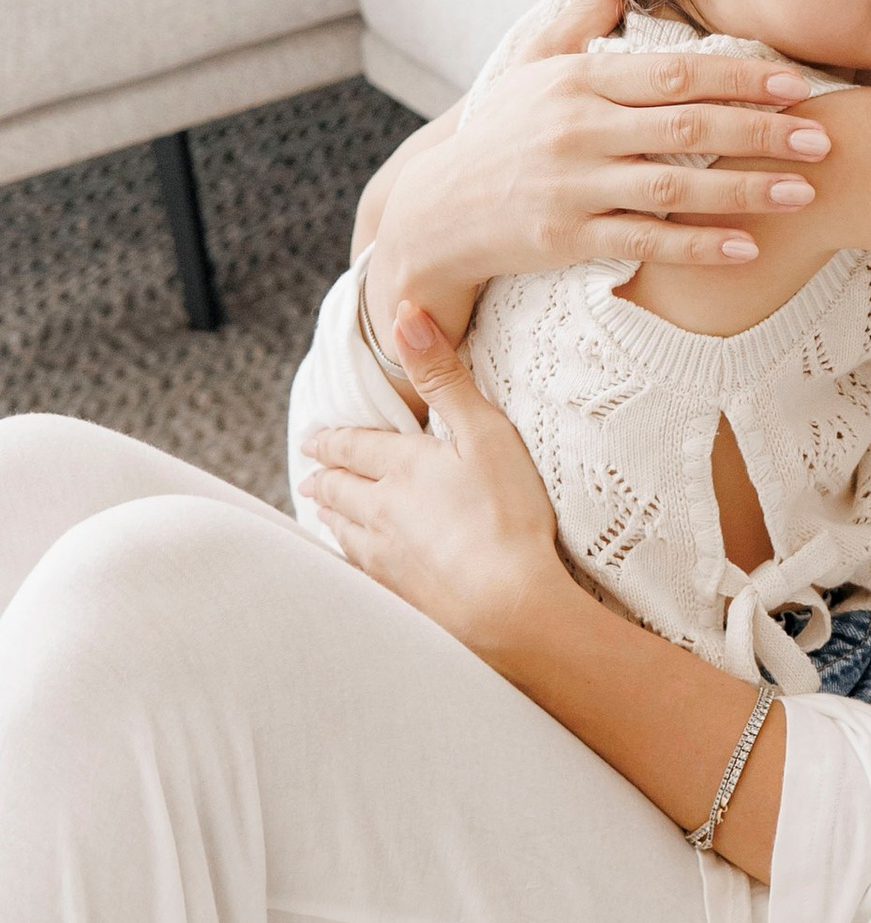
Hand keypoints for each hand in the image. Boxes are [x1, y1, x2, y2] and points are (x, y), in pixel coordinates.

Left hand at [301, 304, 568, 663]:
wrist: (507, 605)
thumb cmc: (506, 513)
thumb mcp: (485, 432)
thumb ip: (443, 376)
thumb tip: (404, 316)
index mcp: (402, 468)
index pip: (355, 447)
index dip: (334, 440)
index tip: (315, 439)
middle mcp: (382, 512)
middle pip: (342, 491)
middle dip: (324, 477)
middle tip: (311, 473)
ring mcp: (386, 559)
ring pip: (345, 531)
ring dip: (331, 516)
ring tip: (324, 511)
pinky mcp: (400, 596)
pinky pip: (360, 571)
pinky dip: (348, 558)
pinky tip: (355, 564)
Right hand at [377, 11, 840, 299]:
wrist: (435, 212)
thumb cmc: (497, 133)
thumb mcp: (530, 68)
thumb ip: (579, 22)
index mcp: (579, 82)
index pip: (675, 74)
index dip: (741, 78)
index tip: (798, 84)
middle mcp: (578, 129)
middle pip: (686, 127)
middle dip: (761, 131)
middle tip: (823, 138)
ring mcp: (572, 185)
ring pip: (674, 187)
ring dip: (745, 190)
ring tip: (804, 191)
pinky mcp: (564, 237)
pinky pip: (644, 242)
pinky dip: (697, 246)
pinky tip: (748, 249)